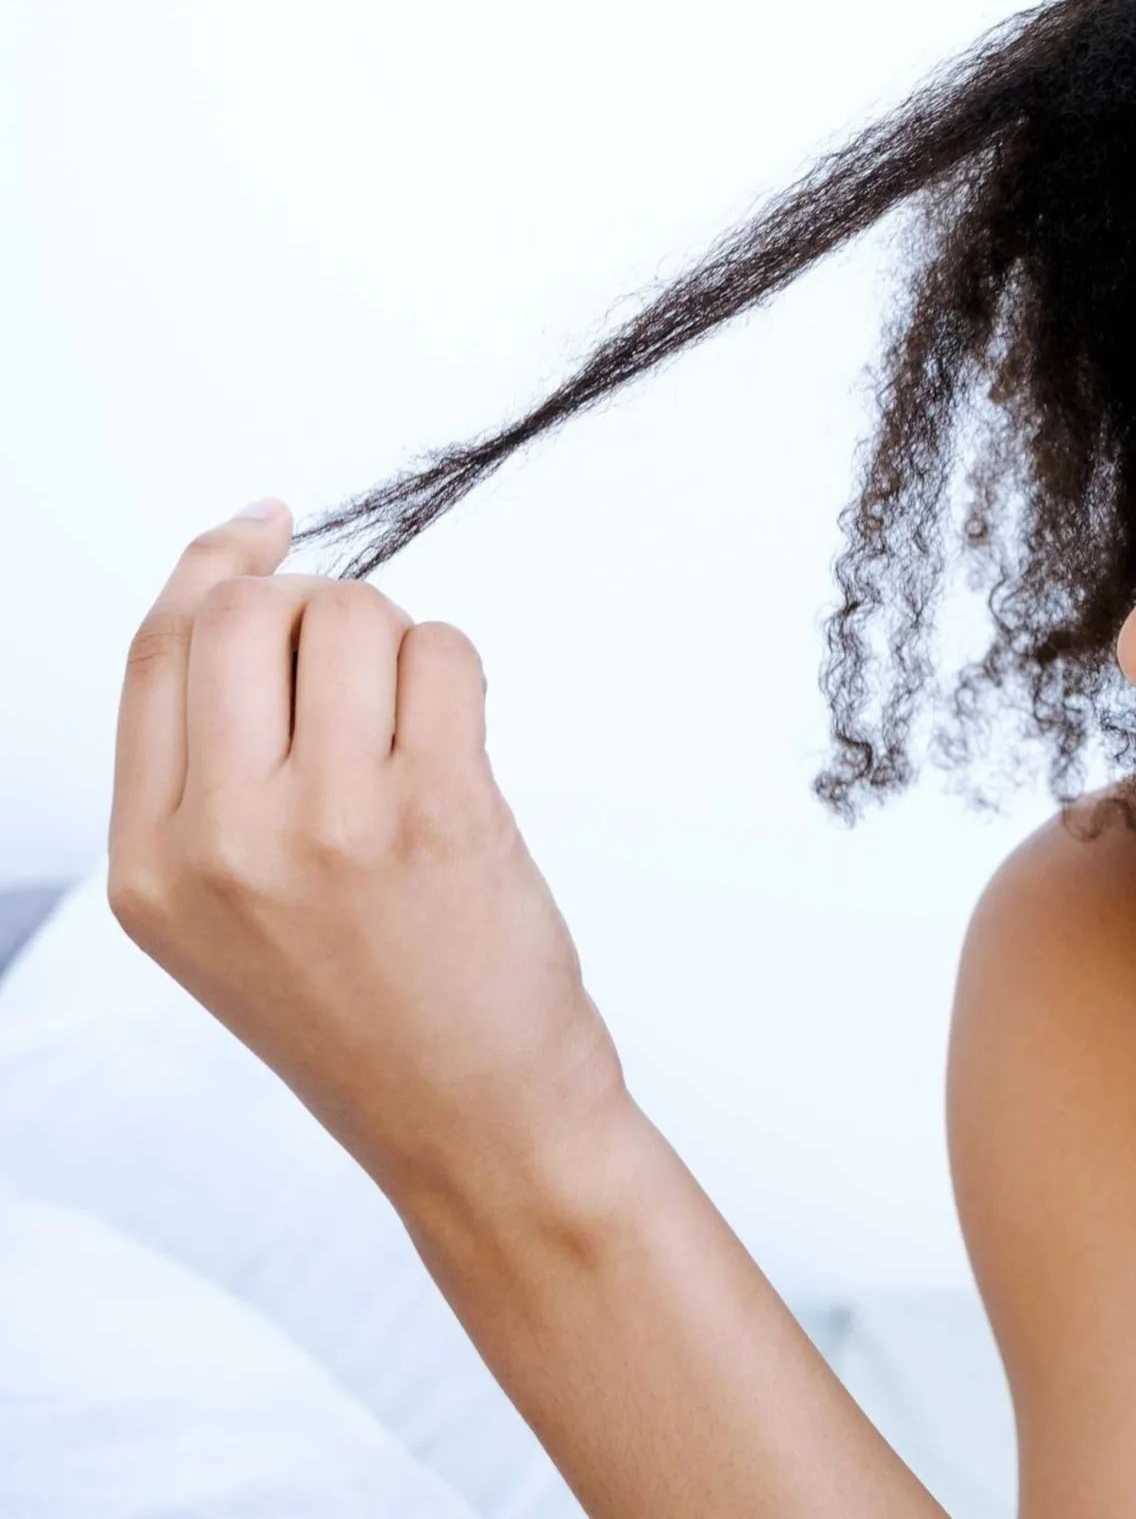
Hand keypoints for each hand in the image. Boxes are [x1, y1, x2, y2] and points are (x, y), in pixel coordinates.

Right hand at [106, 498, 628, 1199]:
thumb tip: (251, 589)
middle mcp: (224, 840)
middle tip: (363, 667)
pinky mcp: (440, 813)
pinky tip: (462, 747)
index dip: (212, 565)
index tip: (261, 524)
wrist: (475, 1122)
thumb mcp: (230, 913)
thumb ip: (216, 769)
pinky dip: (460, 671)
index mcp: (149, 864)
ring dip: (399, 640)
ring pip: (353, 616)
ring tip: (419, 731)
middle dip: (315, 601)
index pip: (156, 653)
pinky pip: (444, 656)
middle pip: (245, 612)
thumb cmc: (371, 1011)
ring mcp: (332, 823)